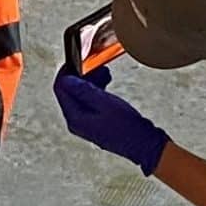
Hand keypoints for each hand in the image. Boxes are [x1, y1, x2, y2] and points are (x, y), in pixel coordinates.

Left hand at [54, 67, 168, 177]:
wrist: (145, 145)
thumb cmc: (128, 127)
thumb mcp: (104, 103)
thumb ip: (84, 90)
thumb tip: (67, 80)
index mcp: (75, 118)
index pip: (61, 90)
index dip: (66, 73)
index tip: (75, 61)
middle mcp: (76, 123)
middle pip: (70, 93)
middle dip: (81, 77)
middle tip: (96, 66)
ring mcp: (85, 124)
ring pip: (81, 96)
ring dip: (91, 83)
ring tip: (105, 74)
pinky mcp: (95, 123)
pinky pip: (90, 103)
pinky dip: (96, 92)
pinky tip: (107, 85)